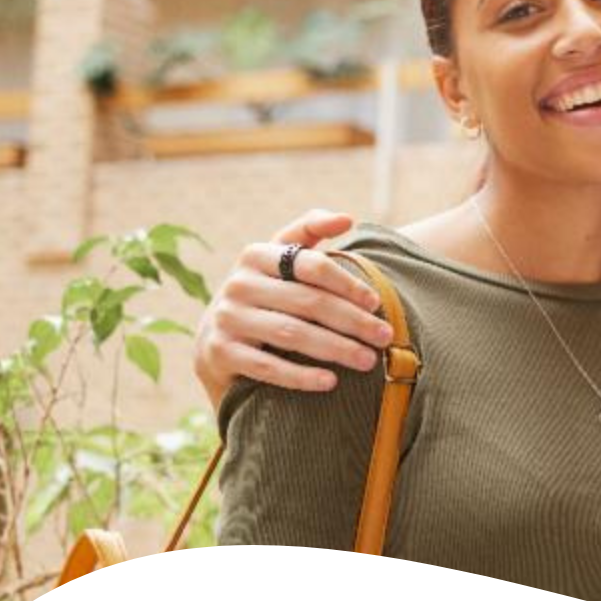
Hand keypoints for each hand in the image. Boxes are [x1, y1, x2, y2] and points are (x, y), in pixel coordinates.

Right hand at [193, 211, 391, 406]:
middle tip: (385, 336)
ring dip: (336, 348)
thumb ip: (310, 232)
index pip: (310, 264)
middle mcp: (238, 284)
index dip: (347, 282)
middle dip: (353, 320)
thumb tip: (348, 218)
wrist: (215, 341)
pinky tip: (331, 382)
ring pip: (291, 333)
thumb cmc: (266, 295)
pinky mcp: (219, 352)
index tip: (377, 302)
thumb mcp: (280, 259)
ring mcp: (226, 318)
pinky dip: (301, 376)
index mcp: (256, 255)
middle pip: (307, 302)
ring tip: (368, 361)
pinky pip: (267, 366)